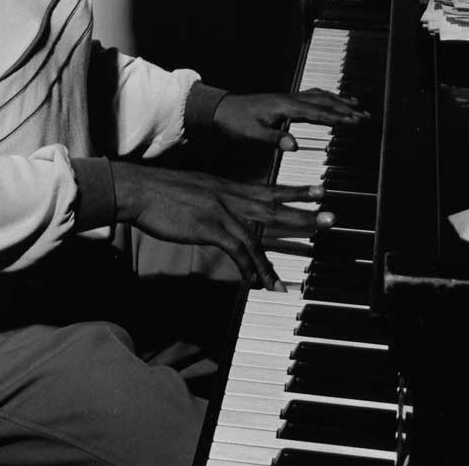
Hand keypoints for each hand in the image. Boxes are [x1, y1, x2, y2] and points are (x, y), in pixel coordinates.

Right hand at [110, 161, 333, 290]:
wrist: (137, 189)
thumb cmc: (160, 193)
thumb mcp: (195, 190)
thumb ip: (214, 200)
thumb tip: (224, 212)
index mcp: (226, 186)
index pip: (268, 187)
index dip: (295, 190)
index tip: (319, 190)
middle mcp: (228, 195)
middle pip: (273, 205)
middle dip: (304, 211)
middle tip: (330, 216)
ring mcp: (220, 211)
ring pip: (261, 229)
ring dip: (286, 244)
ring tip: (308, 254)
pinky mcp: (208, 227)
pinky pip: (238, 250)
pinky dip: (252, 267)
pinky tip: (261, 281)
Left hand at [212, 89, 368, 152]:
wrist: (220, 109)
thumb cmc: (234, 121)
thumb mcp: (252, 134)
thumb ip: (274, 139)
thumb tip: (294, 145)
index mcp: (284, 106)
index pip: (317, 112)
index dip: (337, 117)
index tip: (354, 121)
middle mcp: (289, 98)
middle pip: (323, 101)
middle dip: (345, 108)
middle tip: (364, 115)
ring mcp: (287, 97)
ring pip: (319, 96)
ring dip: (338, 100)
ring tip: (356, 105)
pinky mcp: (284, 100)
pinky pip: (310, 95)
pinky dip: (325, 97)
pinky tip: (330, 100)